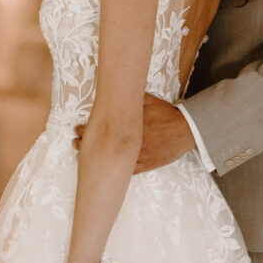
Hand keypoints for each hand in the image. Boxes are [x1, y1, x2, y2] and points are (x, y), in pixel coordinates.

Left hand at [73, 93, 195, 172]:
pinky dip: (114, 171)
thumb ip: (133, 99)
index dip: (86, 129)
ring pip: (111, 159)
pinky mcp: (146, 164)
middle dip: (85, 144)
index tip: (77, 129)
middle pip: (102, 144)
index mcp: (129, 124)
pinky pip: (127, 171)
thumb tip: (119, 90)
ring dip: (96, 158)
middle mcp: (130, 140)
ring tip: (82, 157)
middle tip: (75, 142)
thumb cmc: (168, 114)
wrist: (187, 130)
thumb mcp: (149, 100)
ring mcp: (138, 154)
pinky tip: (103, 170)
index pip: (101, 127)